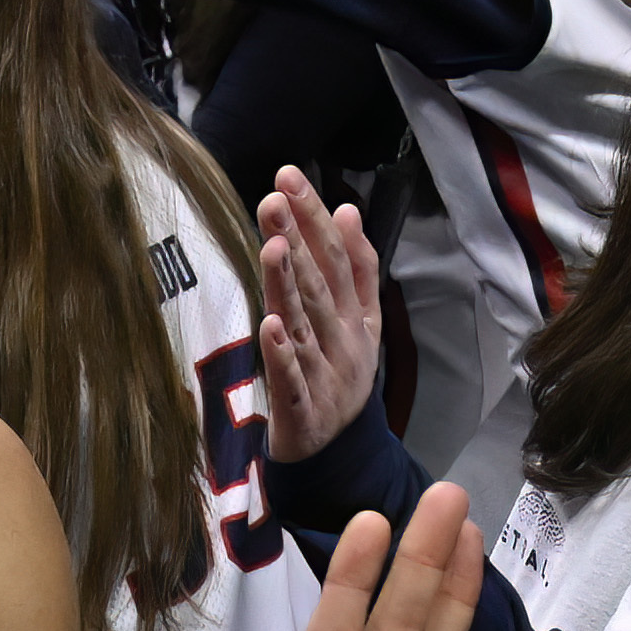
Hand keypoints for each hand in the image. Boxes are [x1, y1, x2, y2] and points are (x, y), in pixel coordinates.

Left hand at [252, 166, 382, 458]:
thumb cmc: (341, 375)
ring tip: (274, 246)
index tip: (288, 177)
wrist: (342, 453)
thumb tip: (348, 208)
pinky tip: (270, 327)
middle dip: (298, 240)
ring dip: (289, 287)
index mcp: (356, 315)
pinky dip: (281, 356)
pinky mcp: (303, 412)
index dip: (314, 217)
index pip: (336, 257)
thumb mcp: (360, 321)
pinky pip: (291, 381)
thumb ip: (357, 267)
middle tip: (275, 198)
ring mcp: (325, 376)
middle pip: (319, 285)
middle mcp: (342, 340)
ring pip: (303, 325)